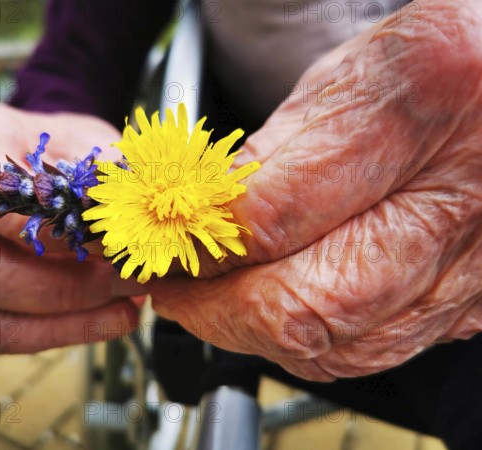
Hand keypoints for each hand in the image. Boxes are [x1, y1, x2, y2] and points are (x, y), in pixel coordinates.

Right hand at [0, 101, 145, 352]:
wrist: (45, 162)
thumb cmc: (65, 149)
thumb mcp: (89, 139)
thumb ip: (106, 170)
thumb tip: (139, 211)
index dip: (33, 224)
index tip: (98, 237)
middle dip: (60, 286)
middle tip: (125, 281)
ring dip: (62, 318)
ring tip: (126, 307)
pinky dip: (57, 333)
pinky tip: (111, 320)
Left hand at [150, 0, 481, 380]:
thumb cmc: (440, 61)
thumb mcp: (345, 75)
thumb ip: (270, 153)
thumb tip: (204, 215)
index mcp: (420, 98)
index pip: (269, 215)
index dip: (197, 246)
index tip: (160, 249)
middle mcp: (459, 193)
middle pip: (303, 303)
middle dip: (215, 311)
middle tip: (174, 291)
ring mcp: (475, 260)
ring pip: (338, 344)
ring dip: (254, 334)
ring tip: (214, 304)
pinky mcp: (476, 296)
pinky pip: (377, 348)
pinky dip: (311, 341)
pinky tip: (279, 312)